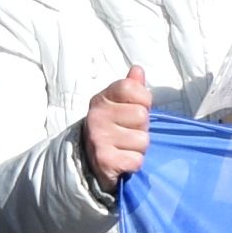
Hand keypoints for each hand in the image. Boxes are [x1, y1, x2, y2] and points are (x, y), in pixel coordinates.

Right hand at [80, 69, 153, 188]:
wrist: (88, 162)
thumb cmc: (112, 129)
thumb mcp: (118, 105)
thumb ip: (131, 87)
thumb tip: (137, 70)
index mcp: (101, 99)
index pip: (130, 87)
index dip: (143, 99)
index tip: (137, 108)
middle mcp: (96, 116)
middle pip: (141, 115)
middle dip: (142, 127)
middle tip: (129, 132)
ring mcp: (99, 138)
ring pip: (142, 140)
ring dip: (139, 147)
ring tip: (125, 147)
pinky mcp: (104, 160)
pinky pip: (137, 159)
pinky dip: (134, 162)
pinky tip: (123, 159)